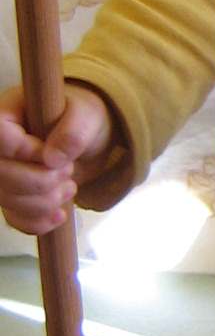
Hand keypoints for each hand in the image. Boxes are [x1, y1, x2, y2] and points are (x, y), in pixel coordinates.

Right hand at [0, 82, 115, 234]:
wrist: (87, 139)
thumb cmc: (80, 116)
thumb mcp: (87, 114)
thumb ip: (73, 131)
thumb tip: (53, 159)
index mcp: (8, 114)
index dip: (25, 151)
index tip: (53, 154)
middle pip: (1, 174)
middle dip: (41, 181)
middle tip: (68, 170)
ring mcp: (3, 172)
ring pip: (7, 199)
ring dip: (45, 201)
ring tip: (69, 186)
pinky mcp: (13, 195)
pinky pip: (14, 218)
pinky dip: (38, 221)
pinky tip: (59, 215)